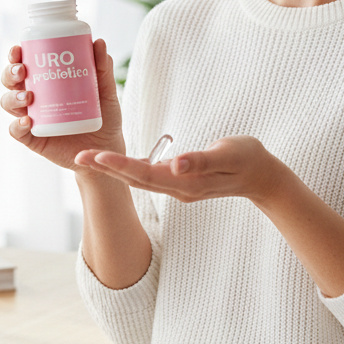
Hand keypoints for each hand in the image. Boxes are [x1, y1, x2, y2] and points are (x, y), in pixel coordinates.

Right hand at [0, 39, 125, 172]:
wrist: (107, 149)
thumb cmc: (105, 116)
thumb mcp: (106, 91)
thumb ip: (103, 68)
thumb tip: (99, 42)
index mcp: (46, 81)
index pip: (25, 63)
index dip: (16, 55)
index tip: (19, 49)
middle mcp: (34, 98)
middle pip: (11, 81)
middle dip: (10, 73)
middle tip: (23, 71)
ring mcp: (32, 118)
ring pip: (9, 103)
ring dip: (13, 97)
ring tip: (29, 97)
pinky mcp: (33, 139)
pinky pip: (16, 131)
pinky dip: (17, 126)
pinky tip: (27, 121)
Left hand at [76, 135, 293, 204]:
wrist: (264, 178)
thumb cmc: (249, 160)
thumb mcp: (229, 155)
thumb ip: (202, 160)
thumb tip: (175, 164)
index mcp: (187, 182)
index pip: (147, 174)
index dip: (121, 166)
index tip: (98, 157)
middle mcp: (178, 188)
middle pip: (136, 179)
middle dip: (107, 169)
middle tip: (78, 157)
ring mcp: (179, 187)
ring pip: (140, 180)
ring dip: (114, 170)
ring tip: (89, 160)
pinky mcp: (181, 181)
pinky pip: (149, 176)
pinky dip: (129, 169)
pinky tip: (116, 163)